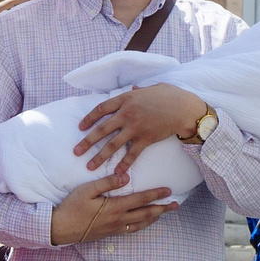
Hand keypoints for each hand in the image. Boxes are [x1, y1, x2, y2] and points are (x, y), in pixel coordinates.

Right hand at [51, 168, 175, 244]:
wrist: (61, 228)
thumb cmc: (73, 207)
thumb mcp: (87, 190)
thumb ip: (107, 183)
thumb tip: (125, 177)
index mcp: (115, 207)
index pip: (141, 199)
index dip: (156, 195)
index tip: (168, 190)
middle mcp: (118, 220)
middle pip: (146, 214)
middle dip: (162, 209)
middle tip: (175, 205)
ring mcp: (115, 228)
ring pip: (140, 224)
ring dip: (154, 218)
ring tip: (163, 213)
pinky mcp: (109, 233)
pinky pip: (131, 230)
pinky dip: (141, 226)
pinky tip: (143, 223)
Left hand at [74, 84, 211, 173]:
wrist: (184, 108)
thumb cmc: (170, 95)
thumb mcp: (152, 88)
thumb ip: (139, 90)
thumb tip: (133, 87)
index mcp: (126, 99)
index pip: (101, 109)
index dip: (89, 118)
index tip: (80, 127)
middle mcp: (127, 114)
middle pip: (102, 129)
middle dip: (87, 141)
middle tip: (76, 152)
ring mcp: (135, 128)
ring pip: (113, 144)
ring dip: (100, 157)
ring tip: (90, 166)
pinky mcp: (145, 139)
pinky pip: (132, 154)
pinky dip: (124, 164)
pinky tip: (117, 173)